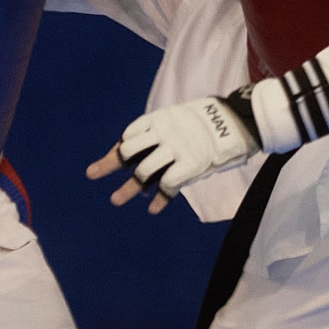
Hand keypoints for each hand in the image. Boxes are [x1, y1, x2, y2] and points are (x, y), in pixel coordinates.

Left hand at [86, 96, 256, 213]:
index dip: (114, 151)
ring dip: (130, 188)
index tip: (100, 164)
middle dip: (109, 165)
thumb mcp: (178, 119)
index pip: (128, 137)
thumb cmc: (206, 122)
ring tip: (116, 199)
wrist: (236, 120)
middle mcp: (162, 134)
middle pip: (128, 152)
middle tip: (92, 174)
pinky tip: (153, 210)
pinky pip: (167, 185)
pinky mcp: (189, 165)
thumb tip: (139, 149)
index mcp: (158, 120)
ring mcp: (174, 150)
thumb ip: (161, 133)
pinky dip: (159, 199)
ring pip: (143, 171)